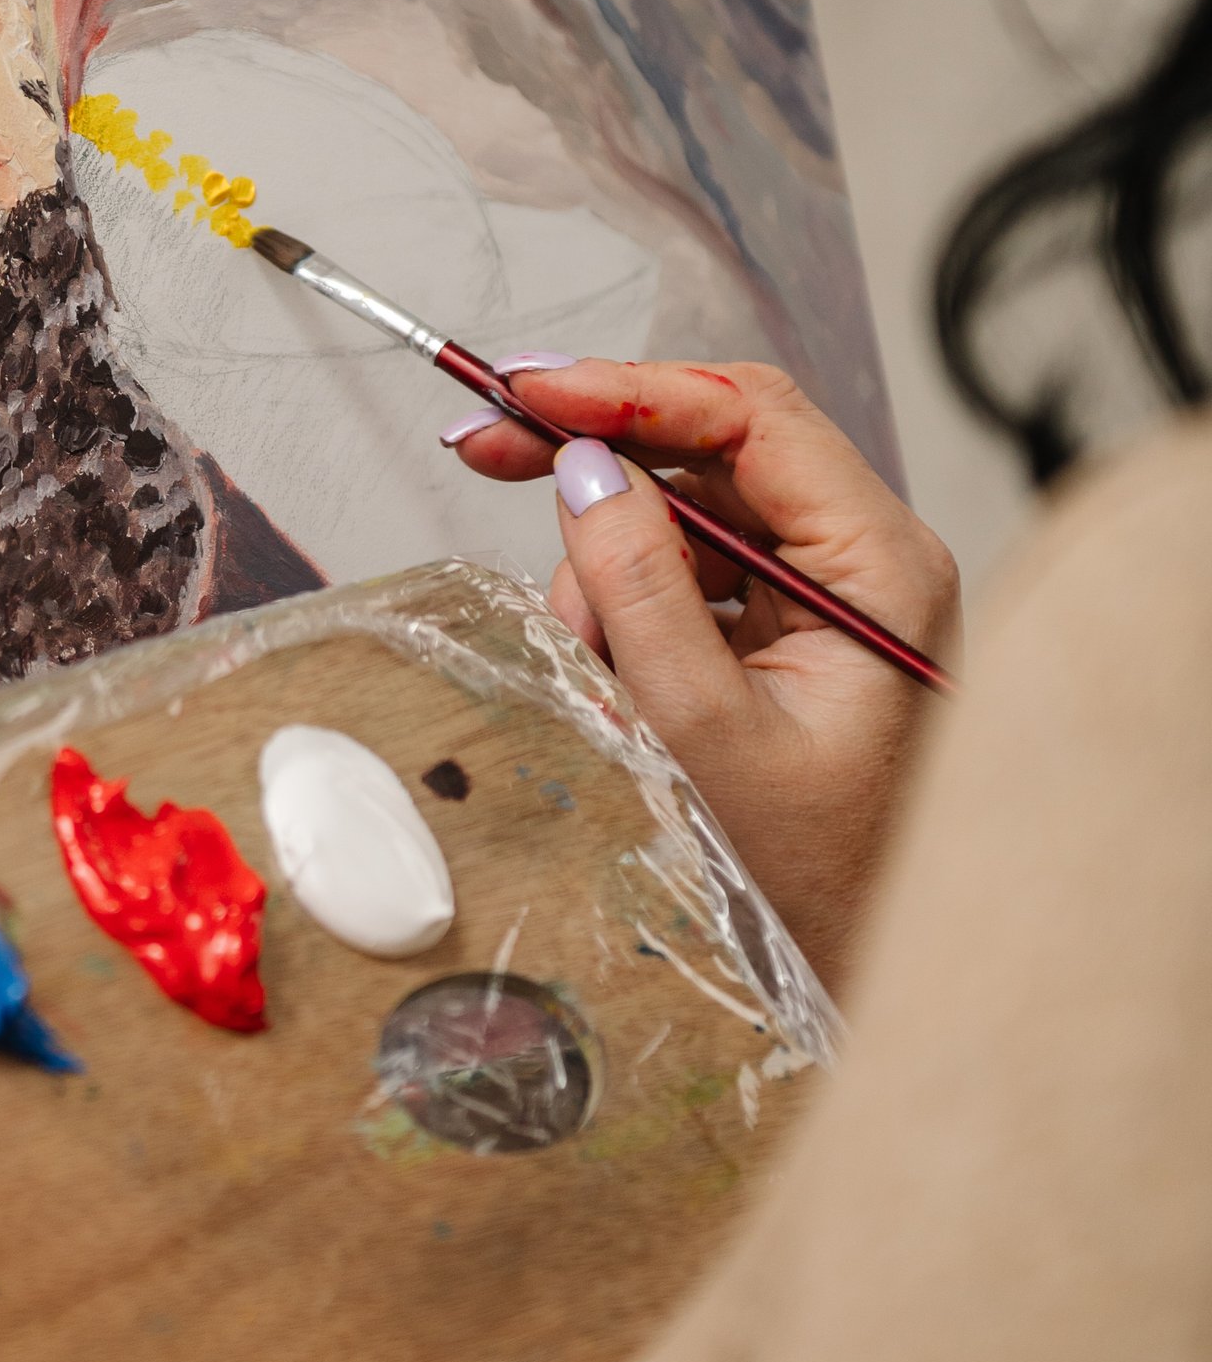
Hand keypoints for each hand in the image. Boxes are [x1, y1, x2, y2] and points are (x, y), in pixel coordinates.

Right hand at [445, 359, 959, 978]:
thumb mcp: (700, 730)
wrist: (847, 971)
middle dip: (595, 458)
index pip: (751, 417)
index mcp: (881, 567)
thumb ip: (639, 588)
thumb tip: (585, 470)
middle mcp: (864, 561)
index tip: (526, 391)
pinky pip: (683, 574)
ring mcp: (825, 594)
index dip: (630, 390)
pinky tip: (603, 667)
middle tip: (479, 445)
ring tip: (585, 661)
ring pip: (683, 514)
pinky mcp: (786, 631)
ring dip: (604, 565)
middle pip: (712, 448)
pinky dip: (621, 605)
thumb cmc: (802, 878)